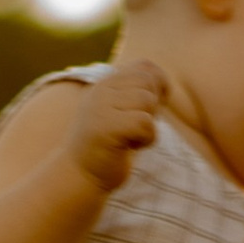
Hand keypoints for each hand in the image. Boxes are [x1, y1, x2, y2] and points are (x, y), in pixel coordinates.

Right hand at [73, 61, 167, 192]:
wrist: (79, 175)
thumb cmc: (108, 147)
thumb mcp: (121, 113)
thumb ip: (137, 95)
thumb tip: (164, 83)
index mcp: (106, 84)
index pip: (145, 67)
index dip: (158, 85)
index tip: (152, 109)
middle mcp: (102, 90)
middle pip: (147, 81)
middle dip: (153, 106)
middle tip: (138, 126)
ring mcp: (101, 106)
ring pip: (146, 100)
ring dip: (149, 125)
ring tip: (131, 137)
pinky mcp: (106, 126)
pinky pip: (144, 122)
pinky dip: (146, 139)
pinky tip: (129, 146)